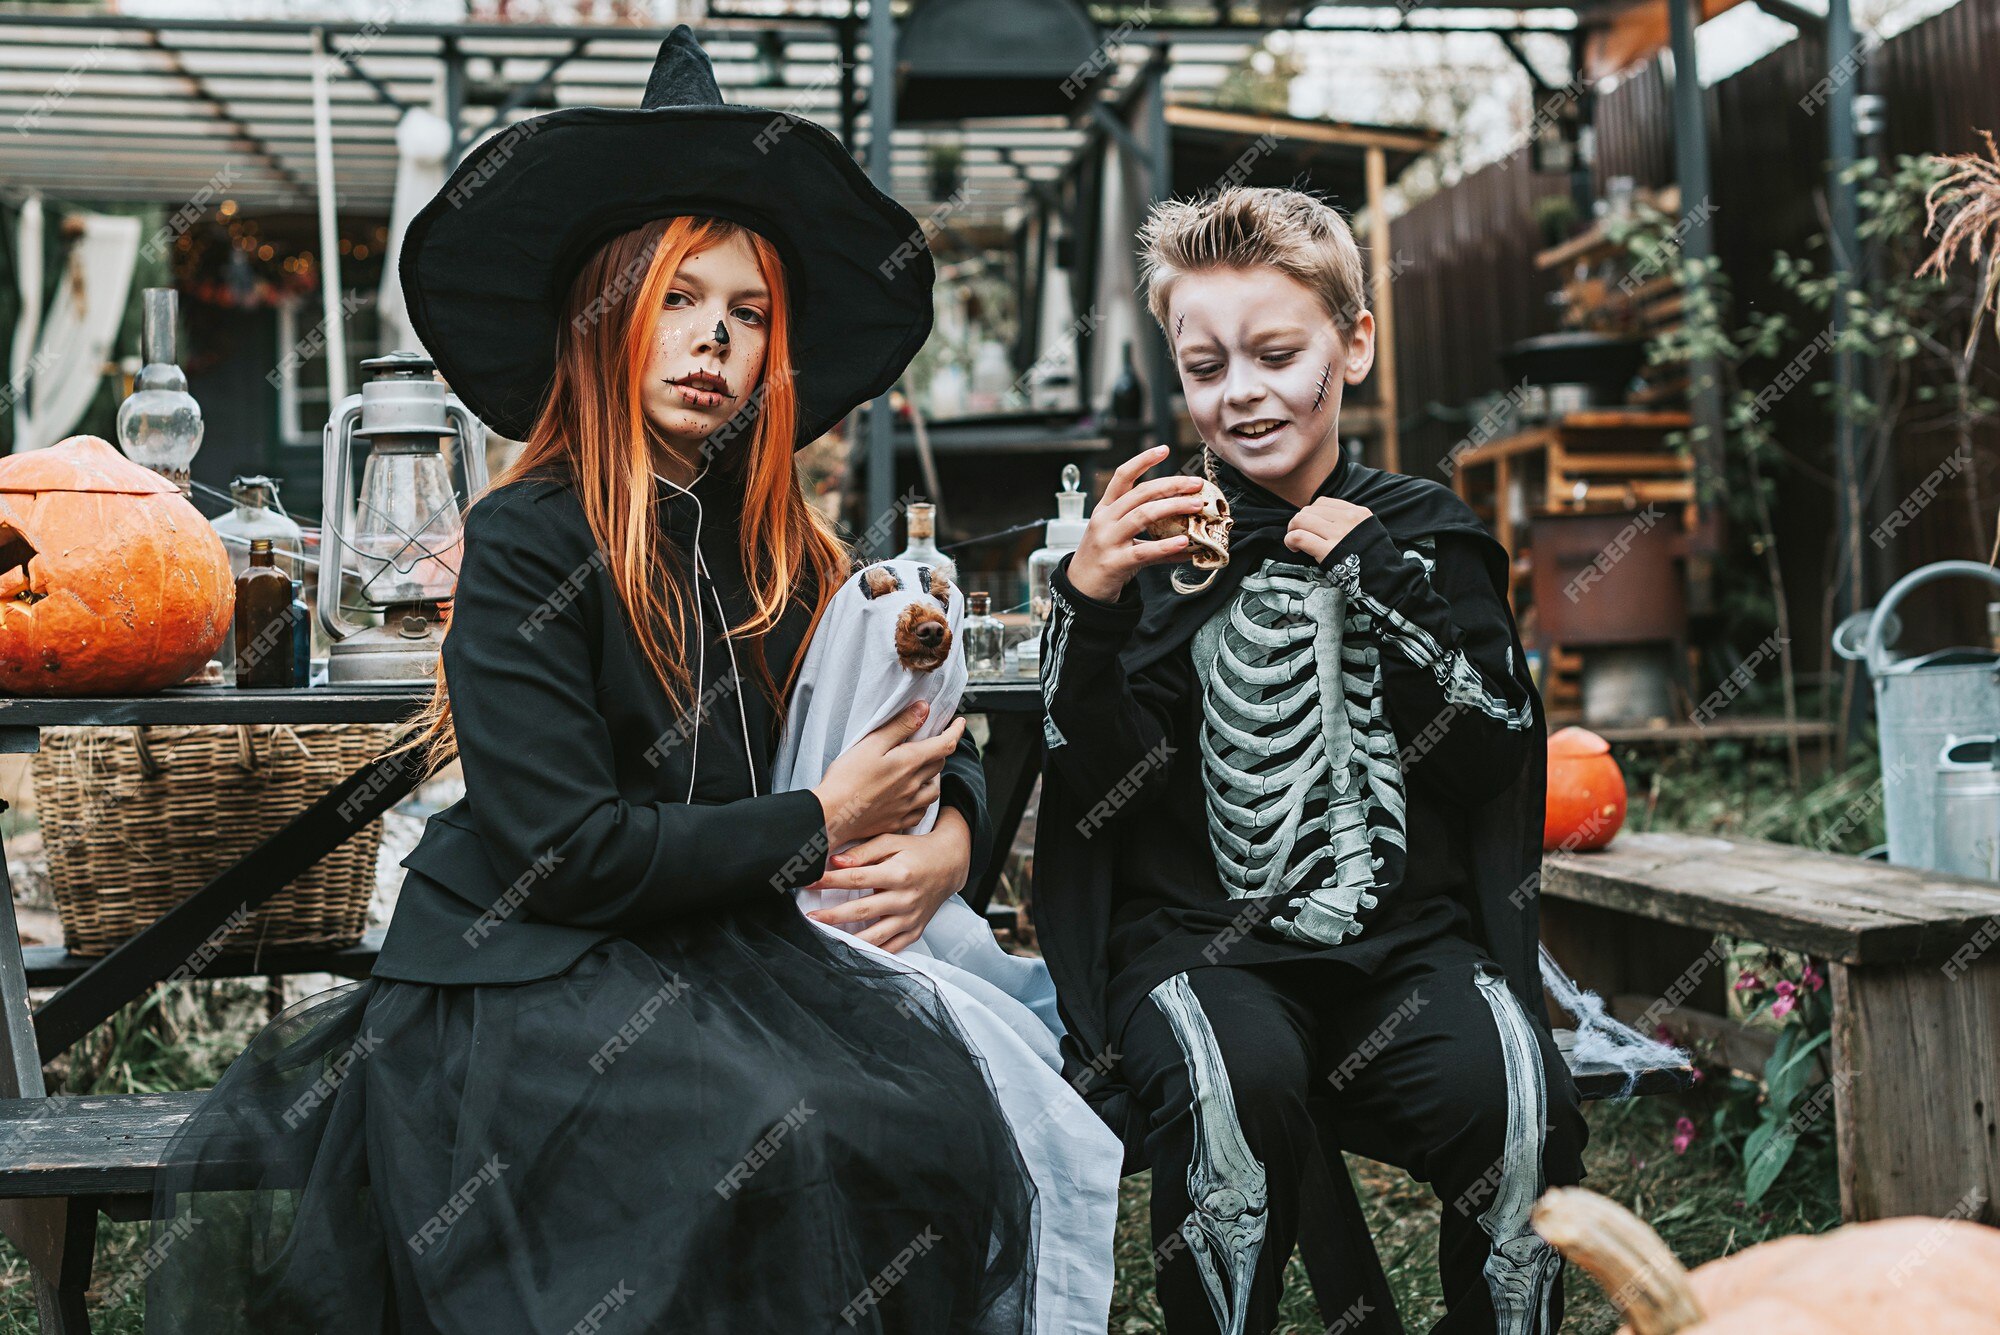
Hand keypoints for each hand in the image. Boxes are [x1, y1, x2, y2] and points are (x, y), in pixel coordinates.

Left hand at [803, 808, 972, 951]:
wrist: (949, 865)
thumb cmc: (916, 851)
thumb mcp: (892, 842)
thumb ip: (863, 852)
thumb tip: (835, 862)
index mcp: (899, 874)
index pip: (857, 879)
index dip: (830, 881)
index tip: (809, 881)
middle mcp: (906, 899)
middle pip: (862, 911)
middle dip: (832, 915)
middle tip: (810, 917)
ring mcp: (911, 918)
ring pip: (875, 936)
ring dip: (848, 939)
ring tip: (826, 938)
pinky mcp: (915, 931)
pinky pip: (891, 948)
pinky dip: (872, 952)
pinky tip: (853, 951)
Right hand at [811, 703, 965, 848]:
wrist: (832, 815)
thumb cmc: (847, 777)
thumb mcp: (872, 743)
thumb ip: (900, 726)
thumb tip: (924, 709)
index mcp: (909, 762)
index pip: (945, 744)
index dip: (956, 731)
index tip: (960, 723)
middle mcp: (914, 785)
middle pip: (939, 765)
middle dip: (940, 751)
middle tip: (930, 743)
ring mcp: (907, 806)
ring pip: (934, 790)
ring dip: (934, 776)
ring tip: (923, 770)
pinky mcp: (898, 822)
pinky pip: (921, 811)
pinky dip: (922, 801)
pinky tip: (912, 797)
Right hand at [1065, 444, 1210, 602]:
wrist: (1081, 590)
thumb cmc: (1104, 560)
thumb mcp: (1121, 539)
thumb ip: (1151, 534)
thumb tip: (1188, 538)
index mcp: (1105, 508)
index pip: (1122, 476)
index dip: (1143, 461)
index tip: (1164, 449)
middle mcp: (1105, 520)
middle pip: (1140, 493)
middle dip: (1171, 485)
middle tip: (1196, 484)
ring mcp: (1108, 541)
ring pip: (1143, 516)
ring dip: (1173, 507)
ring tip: (1196, 506)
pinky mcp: (1115, 563)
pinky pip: (1144, 551)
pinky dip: (1166, 546)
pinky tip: (1184, 543)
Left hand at [1284, 498, 1373, 562]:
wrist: (1385, 578)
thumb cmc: (1374, 558)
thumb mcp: (1368, 530)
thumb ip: (1349, 522)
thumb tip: (1323, 520)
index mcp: (1357, 513)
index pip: (1323, 502)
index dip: (1311, 513)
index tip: (1311, 526)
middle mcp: (1347, 520)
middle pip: (1309, 509)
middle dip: (1299, 522)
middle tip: (1300, 535)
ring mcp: (1337, 534)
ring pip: (1301, 520)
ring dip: (1292, 530)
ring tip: (1295, 542)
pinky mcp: (1328, 551)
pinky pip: (1299, 537)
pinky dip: (1290, 540)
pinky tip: (1294, 548)